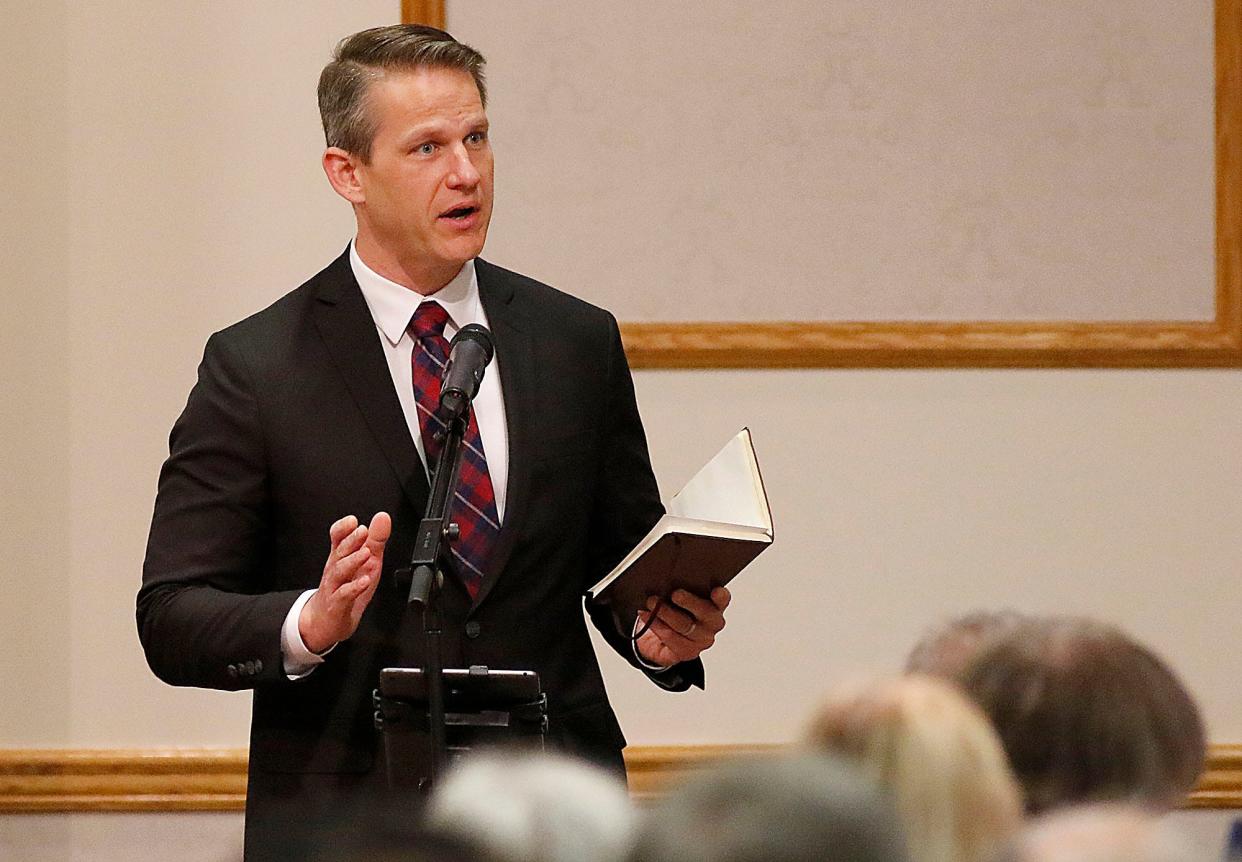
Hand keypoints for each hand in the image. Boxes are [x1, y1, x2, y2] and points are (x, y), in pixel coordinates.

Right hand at [299, 512, 391, 653]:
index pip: (336, 538)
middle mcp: (335, 569)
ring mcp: (334, 587)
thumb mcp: (367, 562)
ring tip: (366, 554)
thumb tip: (383, 517)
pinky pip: (343, 595)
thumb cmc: (347, 588)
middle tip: (362, 531)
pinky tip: (364, 581)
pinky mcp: (337, 605)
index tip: (353, 520)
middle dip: (350, 540)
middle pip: (339, 552)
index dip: (343, 528)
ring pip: (339, 572)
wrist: (325, 622)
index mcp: (341, 556)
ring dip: (352, 561)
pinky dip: (354, 587)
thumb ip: (375, 540)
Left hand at [635, 586, 729, 667]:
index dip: (720, 595)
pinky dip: (656, 625)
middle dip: (689, 602)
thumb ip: (682, 586)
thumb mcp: (679, 595)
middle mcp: (712, 623)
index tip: (715, 590)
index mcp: (715, 605)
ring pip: (685, 625)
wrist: (660, 639)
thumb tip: (669, 576)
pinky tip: (646, 615)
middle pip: (705, 612)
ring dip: (666, 612)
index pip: (722, 599)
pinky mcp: (688, 652)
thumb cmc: (674, 610)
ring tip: (652, 602)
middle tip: (675, 593)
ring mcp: (702, 639)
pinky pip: (671, 638)